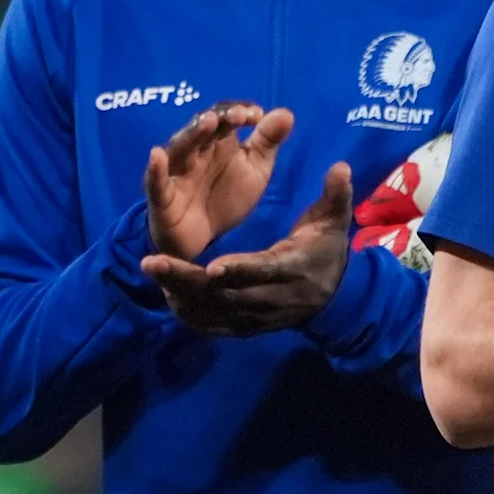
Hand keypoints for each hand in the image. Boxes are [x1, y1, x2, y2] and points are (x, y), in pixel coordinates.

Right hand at [142, 102, 288, 259]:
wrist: (202, 239)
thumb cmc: (226, 197)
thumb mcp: (255, 170)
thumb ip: (267, 142)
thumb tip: (286, 113)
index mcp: (218, 142)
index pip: (225, 117)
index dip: (239, 111)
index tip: (257, 115)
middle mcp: (195, 151)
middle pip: (203, 128)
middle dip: (219, 118)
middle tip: (238, 115)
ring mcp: (177, 172)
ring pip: (181, 148)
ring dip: (192, 133)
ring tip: (207, 122)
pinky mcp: (162, 196)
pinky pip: (156, 181)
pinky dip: (155, 169)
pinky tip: (156, 155)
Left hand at [142, 162, 356, 335]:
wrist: (335, 299)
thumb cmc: (327, 251)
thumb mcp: (333, 222)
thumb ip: (335, 196)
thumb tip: (341, 166)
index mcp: (294, 268)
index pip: (265, 270)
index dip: (240, 270)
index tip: (212, 266)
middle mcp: (273, 298)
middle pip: (227, 295)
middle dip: (188, 280)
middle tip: (152, 261)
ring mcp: (258, 316)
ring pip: (214, 311)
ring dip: (180, 295)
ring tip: (152, 271)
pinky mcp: (247, 327)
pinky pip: (215, 326)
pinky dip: (190, 314)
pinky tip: (166, 296)